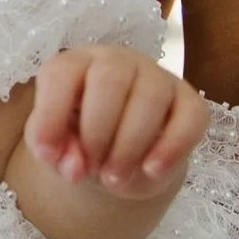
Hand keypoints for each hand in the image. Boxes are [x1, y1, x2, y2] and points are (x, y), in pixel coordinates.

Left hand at [24, 45, 206, 199]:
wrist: (121, 160)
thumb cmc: (80, 143)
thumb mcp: (57, 150)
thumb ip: (55, 154)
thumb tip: (74, 168)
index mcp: (76, 64)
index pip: (61, 74)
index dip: (51, 114)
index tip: (47, 154)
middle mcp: (117, 61)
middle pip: (109, 80)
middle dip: (96, 132)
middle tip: (91, 168)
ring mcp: (158, 77)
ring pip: (150, 97)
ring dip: (129, 145)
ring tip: (113, 178)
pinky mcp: (190, 101)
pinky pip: (190, 117)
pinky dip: (172, 148)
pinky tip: (151, 171)